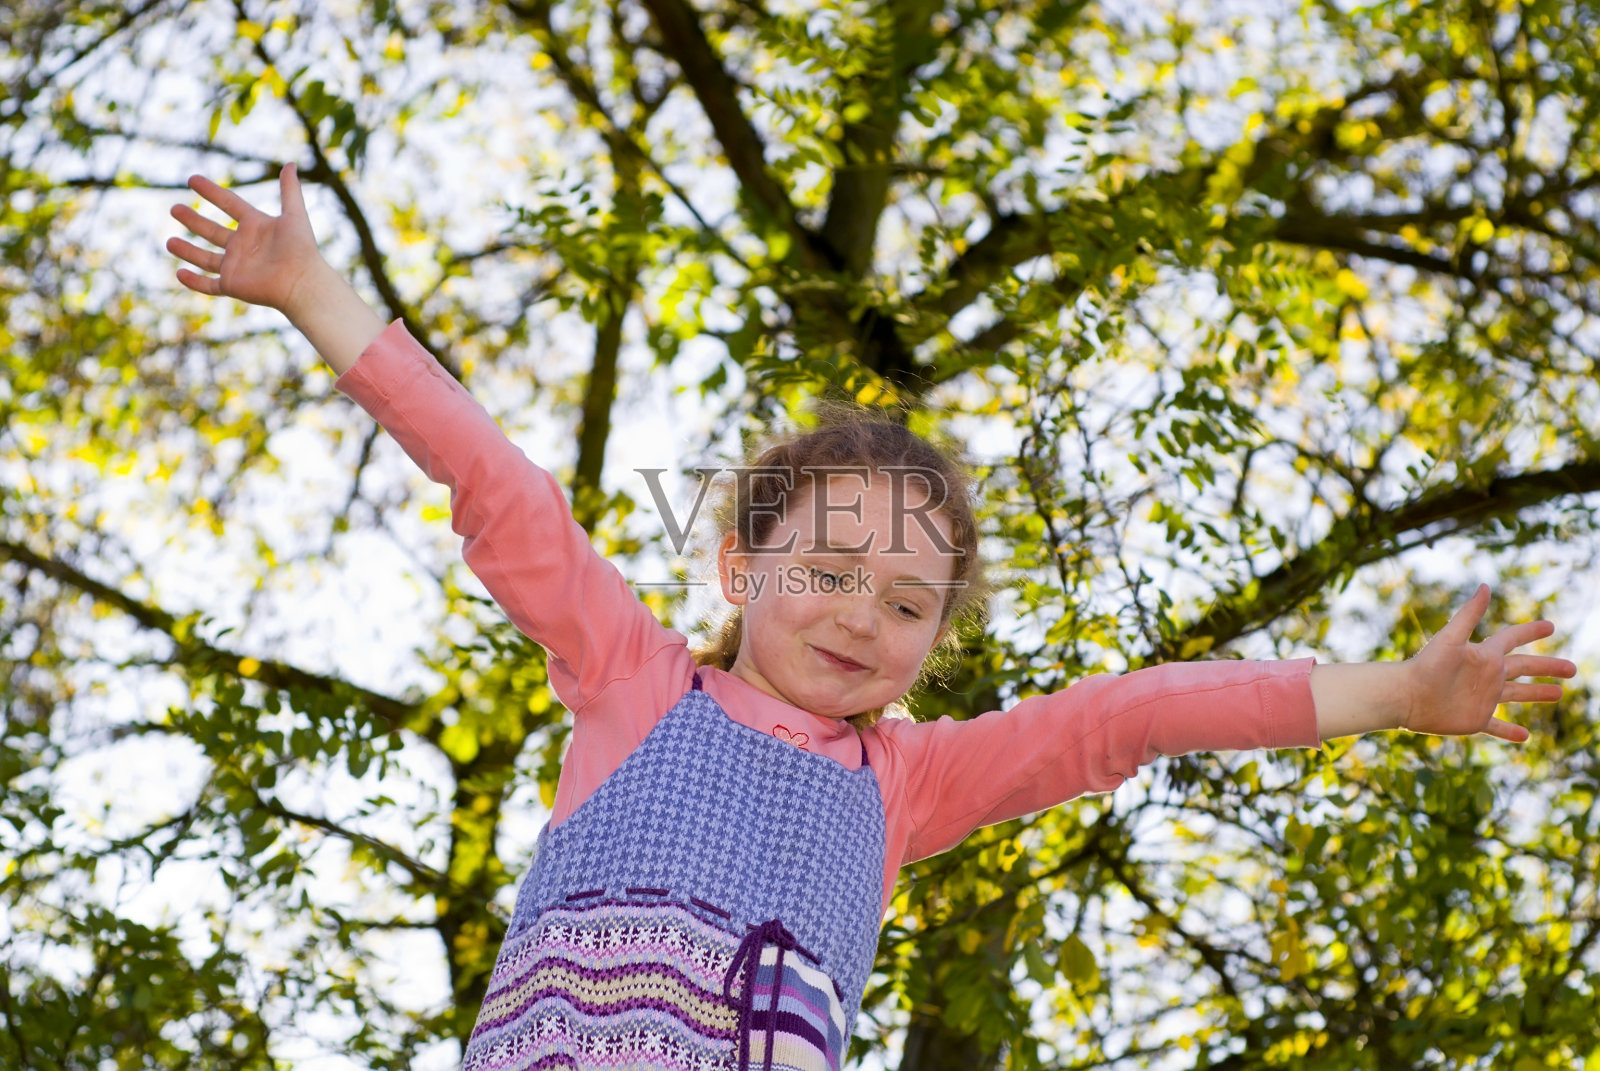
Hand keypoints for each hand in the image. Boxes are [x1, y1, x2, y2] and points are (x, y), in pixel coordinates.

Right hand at [168, 163, 323, 316]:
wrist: (303, 283)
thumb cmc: (301, 249)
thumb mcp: (294, 215)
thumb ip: (290, 190)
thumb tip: (291, 163)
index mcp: (256, 226)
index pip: (229, 204)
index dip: (211, 191)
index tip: (192, 179)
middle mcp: (243, 246)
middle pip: (212, 231)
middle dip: (193, 220)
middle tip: (173, 208)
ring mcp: (237, 267)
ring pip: (205, 258)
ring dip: (187, 251)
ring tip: (169, 242)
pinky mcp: (233, 286)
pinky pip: (209, 285)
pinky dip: (194, 281)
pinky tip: (179, 273)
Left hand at [1402, 584, 1575, 742]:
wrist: (1405, 697)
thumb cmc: (1426, 666)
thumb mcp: (1451, 638)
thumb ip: (1469, 614)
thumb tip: (1485, 585)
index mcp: (1483, 654)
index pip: (1513, 639)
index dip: (1531, 631)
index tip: (1550, 625)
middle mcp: (1487, 675)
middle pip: (1524, 668)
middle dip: (1548, 667)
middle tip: (1572, 668)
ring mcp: (1483, 698)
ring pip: (1517, 695)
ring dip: (1537, 694)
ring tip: (1559, 694)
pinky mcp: (1475, 720)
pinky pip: (1497, 726)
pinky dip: (1510, 731)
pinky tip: (1525, 735)